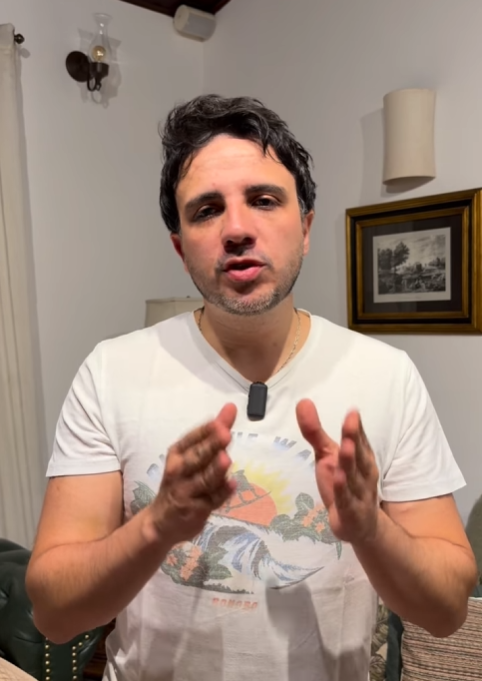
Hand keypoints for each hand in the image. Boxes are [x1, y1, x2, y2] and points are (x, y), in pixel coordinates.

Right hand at [153, 404, 236, 544]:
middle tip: (225, 433)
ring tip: (226, 459)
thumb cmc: (181, 480)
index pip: (192, 438)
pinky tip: (231, 485)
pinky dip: (222, 493)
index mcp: (178, 453)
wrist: (161, 522)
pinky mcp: (196, 510)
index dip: (208, 428)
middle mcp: (179, 470)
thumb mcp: (191, 455)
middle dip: (211, 445)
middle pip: (198, 456)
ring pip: (205, 479)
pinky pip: (212, 500)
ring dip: (215, 469)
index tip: (223, 417)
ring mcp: (187, 491)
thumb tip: (231, 408)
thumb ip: (212, 434)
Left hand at [296, 399, 378, 544]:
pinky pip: (346, 500)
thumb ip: (315, 431)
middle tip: (351, 420)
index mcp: (360, 457)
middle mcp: (363, 473)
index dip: (355, 427)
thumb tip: (303, 401)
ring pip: (354, 476)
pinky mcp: (350, 512)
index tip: (353, 412)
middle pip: (358, 454)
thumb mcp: (327, 455)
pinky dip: (343, 490)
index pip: (359, 439)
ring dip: (351, 462)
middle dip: (354, 437)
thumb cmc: (344, 483)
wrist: (359, 525)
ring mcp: (358, 493)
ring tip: (346, 446)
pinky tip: (337, 478)